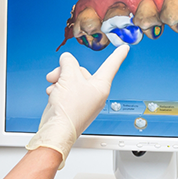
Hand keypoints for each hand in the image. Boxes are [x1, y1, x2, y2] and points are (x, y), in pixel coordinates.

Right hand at [26, 45, 128, 163]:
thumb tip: (67, 59)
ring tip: (53, 86)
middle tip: (56, 75)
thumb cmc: (69, 109)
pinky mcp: (74, 106)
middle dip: (66, 71)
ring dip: (59, 81)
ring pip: (71, 81)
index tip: (125, 48)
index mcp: (101, 86)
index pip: (111, 65)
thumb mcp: (68, 77)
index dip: (118, 55)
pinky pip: (66, 91)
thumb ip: (68, 62)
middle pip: (81, 72)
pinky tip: (52, 94)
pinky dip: (58, 90)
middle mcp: (95, 94)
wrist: (57, 130)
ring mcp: (84, 101)